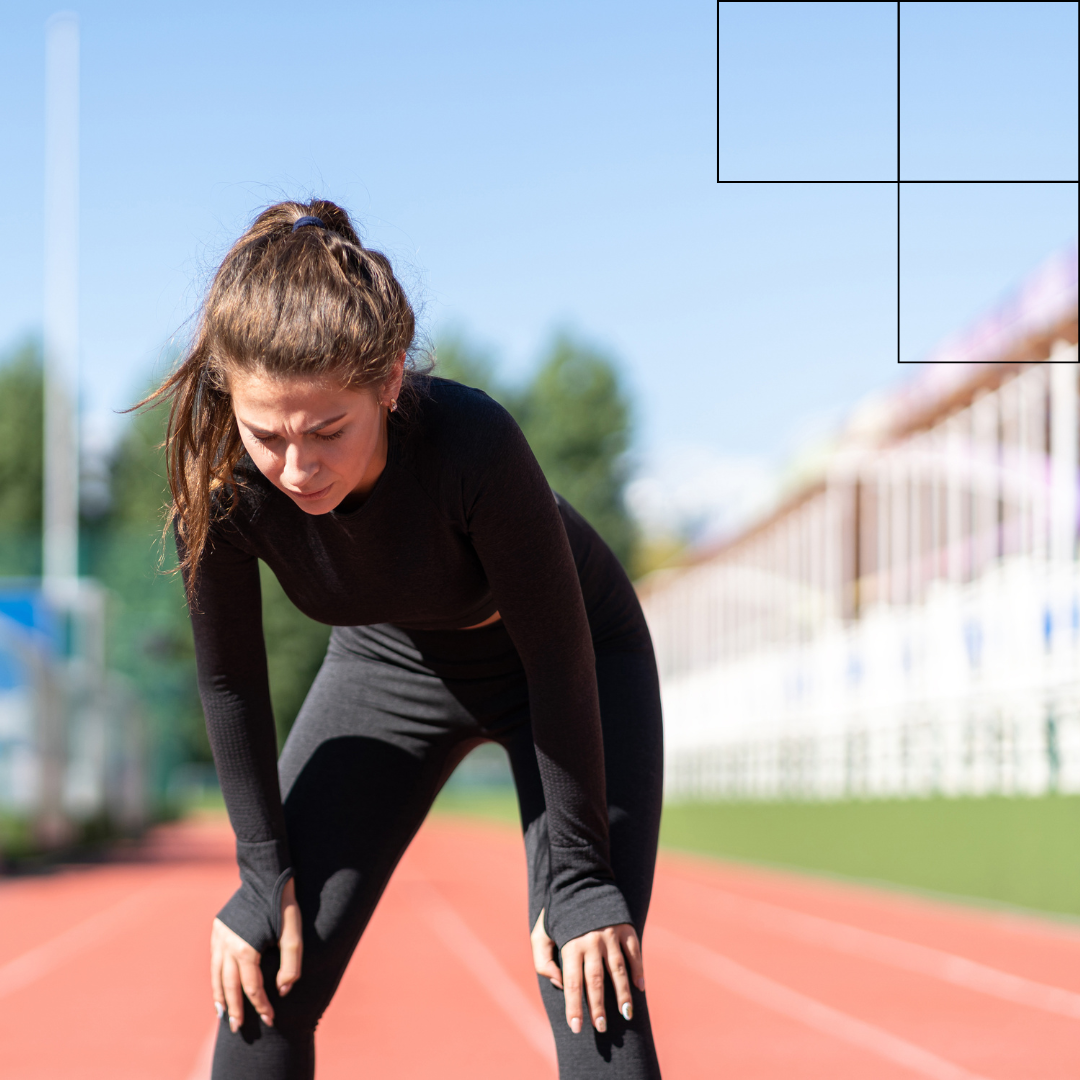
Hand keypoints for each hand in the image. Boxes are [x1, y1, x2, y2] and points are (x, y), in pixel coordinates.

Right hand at [211, 877, 302, 1031]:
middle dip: (234, 1009)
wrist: (264, 875)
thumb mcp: (294, 934)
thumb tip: (283, 990)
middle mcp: (227, 946)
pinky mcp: (217, 929)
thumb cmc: (283, 905)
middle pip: (229, 986)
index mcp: (246, 949)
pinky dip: (216, 976)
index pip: (252, 987)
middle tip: (237, 1029)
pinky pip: (214, 960)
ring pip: (217, 975)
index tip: (270, 1019)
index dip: (261, 1005)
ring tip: (223, 1014)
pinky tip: (220, 985)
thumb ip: (291, 965)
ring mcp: (219, 937)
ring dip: (220, 996)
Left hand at [531, 909, 644, 1033]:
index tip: (576, 1027)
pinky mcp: (625, 927)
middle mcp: (590, 941)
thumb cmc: (558, 915)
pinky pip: (634, 952)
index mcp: (569, 944)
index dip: (574, 1007)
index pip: (572, 983)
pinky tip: (640, 988)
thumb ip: (542, 961)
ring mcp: (610, 934)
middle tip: (601, 1028)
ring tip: (626, 1015)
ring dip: (623, 994)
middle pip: (595, 980)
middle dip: (598, 1006)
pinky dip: (638, 970)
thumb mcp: (541, 934)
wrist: (580, 880)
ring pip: (618, 970)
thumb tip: (559, 984)